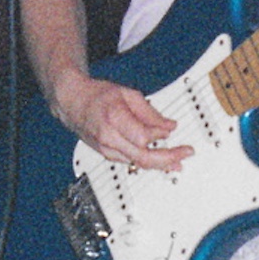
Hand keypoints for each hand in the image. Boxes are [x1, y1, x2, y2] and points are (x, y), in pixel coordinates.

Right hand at [55, 75, 192, 171]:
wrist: (73, 103)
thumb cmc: (97, 96)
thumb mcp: (126, 94)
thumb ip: (149, 112)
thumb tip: (168, 126)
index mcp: (114, 118)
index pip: (143, 137)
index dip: (160, 135)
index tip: (171, 130)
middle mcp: (109, 138)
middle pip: (142, 157)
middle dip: (168, 158)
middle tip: (185, 154)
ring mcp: (107, 149)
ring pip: (138, 164)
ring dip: (160, 164)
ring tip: (178, 162)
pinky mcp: (107, 155)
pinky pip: (131, 162)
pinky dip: (148, 162)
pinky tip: (160, 162)